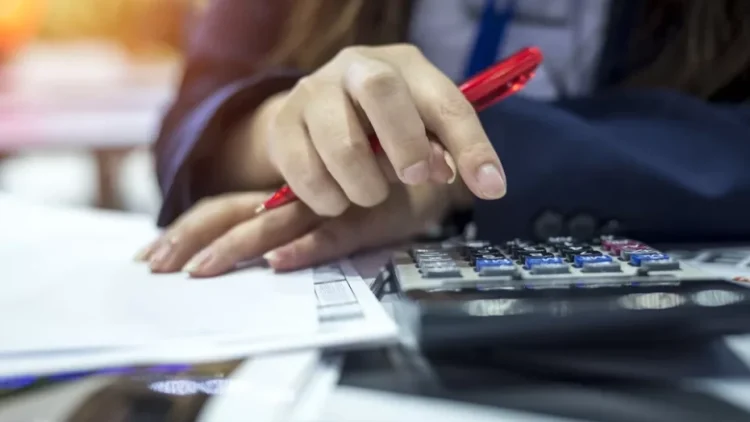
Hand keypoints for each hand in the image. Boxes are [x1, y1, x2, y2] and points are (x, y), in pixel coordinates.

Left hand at [136, 182, 467, 275]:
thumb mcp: (324, 205)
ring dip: (237, 247)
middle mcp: (297, 196)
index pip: (223, 207)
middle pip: (234, 212)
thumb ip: (289, 223)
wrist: (429, 167)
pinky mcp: (366, 220)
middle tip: (157, 267)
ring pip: (275, 224)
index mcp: (281, 193)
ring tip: (201, 271)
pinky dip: (305, 248)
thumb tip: (252, 257)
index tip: (152, 255)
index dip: (188, 228)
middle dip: (193, 238)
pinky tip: (279, 262)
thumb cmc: (371, 189)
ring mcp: (330, 206)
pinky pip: (332, 235)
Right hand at [227, 43, 506, 214]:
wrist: (313, 118)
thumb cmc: (380, 126)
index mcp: (403, 65)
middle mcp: (355, 67)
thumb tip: (470, 180)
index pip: (445, 100)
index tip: (491, 187)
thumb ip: (444, 151)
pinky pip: (306, 174)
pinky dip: (328, 199)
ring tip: (369, 192)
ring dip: (365, 186)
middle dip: (405, 145)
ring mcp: (312, 92)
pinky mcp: (281, 125)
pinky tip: (336, 196)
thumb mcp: (420, 131)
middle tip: (411, 178)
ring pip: (341, 145)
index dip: (472, 146)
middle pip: (381, 91)